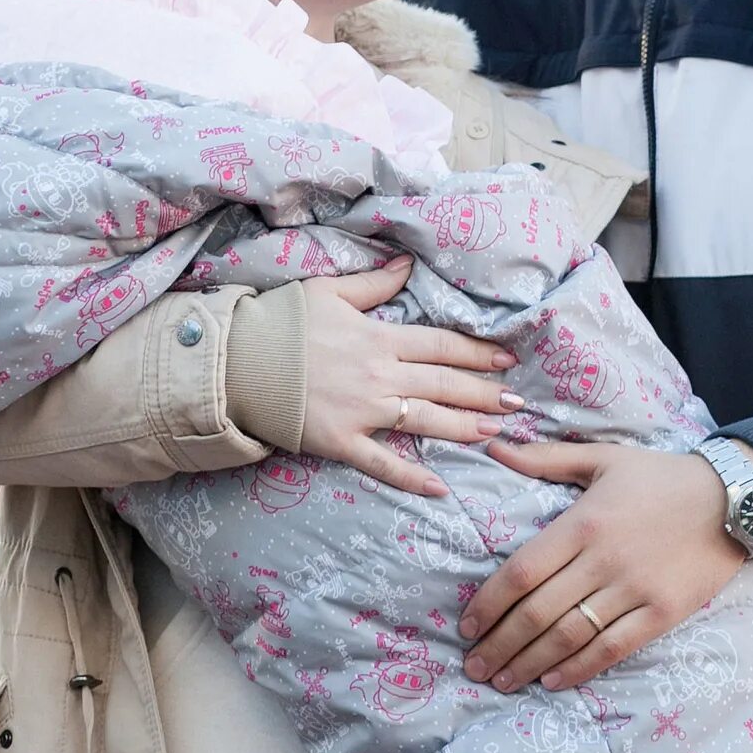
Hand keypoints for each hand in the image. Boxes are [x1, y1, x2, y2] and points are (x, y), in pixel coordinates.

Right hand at [298, 260, 523, 499]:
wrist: (235, 361)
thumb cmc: (280, 323)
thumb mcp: (328, 291)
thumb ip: (374, 283)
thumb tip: (409, 264)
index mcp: (379, 337)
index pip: (442, 345)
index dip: (477, 352)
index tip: (507, 359)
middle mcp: (381, 376)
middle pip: (444, 384)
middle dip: (484, 393)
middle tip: (518, 404)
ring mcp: (363, 411)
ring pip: (426, 421)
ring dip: (464, 427)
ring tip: (495, 433)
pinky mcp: (342, 441)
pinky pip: (383, 463)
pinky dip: (412, 476)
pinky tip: (440, 488)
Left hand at [457, 442, 743, 693]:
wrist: (735, 498)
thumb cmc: (662, 477)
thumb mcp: (603, 458)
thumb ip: (545, 458)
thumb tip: (494, 446)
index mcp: (582, 522)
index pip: (520, 572)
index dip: (487, 605)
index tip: (466, 626)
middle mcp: (603, 560)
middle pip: (537, 612)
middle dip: (500, 644)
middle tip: (475, 666)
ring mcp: (634, 589)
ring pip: (569, 636)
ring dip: (530, 663)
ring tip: (504, 681)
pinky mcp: (663, 613)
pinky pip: (612, 648)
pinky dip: (579, 668)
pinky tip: (552, 680)